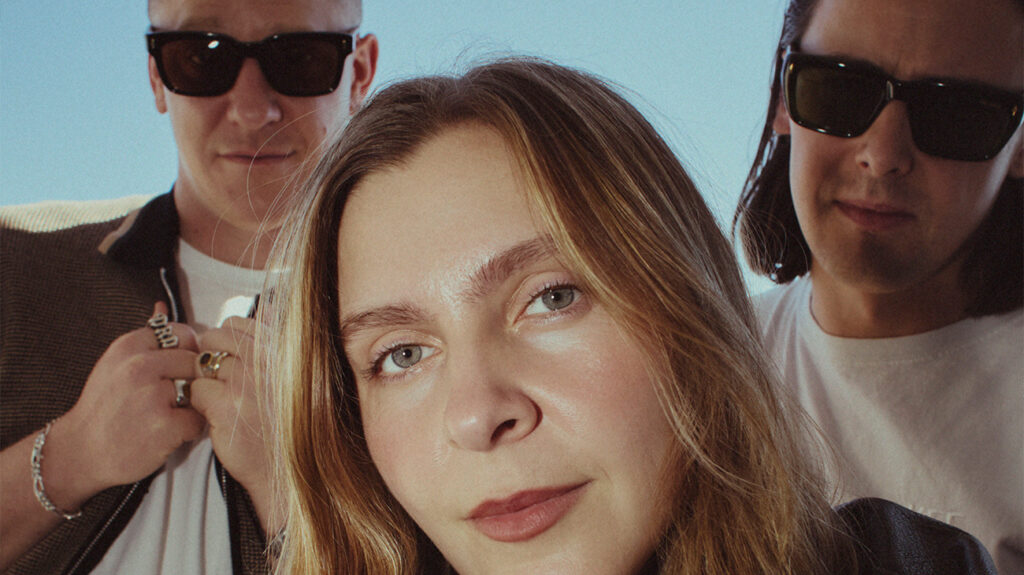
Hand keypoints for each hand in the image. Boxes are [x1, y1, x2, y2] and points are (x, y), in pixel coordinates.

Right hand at [47, 302, 205, 507]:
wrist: (80, 452)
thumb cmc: (103, 407)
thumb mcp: (115, 363)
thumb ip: (145, 338)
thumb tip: (162, 305)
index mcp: (129, 346)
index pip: (182, 333)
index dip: (186, 352)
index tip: (174, 369)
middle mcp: (140, 366)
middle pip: (195, 362)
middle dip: (190, 381)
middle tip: (170, 399)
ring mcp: (152, 396)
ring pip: (199, 391)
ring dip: (190, 405)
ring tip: (166, 415)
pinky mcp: (164, 426)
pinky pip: (198, 421)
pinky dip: (189, 430)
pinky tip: (167, 434)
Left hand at [190, 316, 276, 530]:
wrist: (284, 467)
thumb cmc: (285, 423)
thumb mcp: (291, 375)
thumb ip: (272, 343)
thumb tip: (261, 309)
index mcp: (280, 350)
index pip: (236, 324)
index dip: (224, 341)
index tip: (228, 357)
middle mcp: (265, 360)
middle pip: (214, 340)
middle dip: (208, 357)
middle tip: (217, 380)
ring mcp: (245, 381)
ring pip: (203, 365)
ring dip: (204, 382)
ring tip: (221, 401)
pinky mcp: (225, 405)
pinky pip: (197, 390)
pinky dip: (200, 403)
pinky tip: (216, 416)